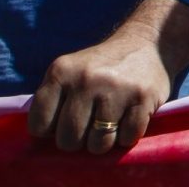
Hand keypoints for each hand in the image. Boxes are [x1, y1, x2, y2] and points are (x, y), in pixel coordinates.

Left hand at [29, 24, 174, 154]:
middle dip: (78, 140)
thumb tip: (40, 143)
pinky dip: (128, 135)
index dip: (51, 130)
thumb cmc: (101, 67)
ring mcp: (116, 89)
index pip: (38, 125)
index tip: (63, 120)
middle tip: (90, 124)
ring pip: (97, 145)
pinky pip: (127, 139)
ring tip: (110, 121)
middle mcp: (86, 79)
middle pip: (67, 140)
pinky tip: (129, 117)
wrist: (149, 42)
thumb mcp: (69, 71)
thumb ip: (51, 101)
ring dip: (103, 140)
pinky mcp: (143, 98)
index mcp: (61, 72)